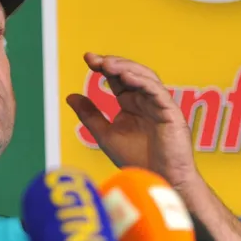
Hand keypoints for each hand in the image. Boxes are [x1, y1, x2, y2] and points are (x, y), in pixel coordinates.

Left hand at [66, 52, 197, 188]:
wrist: (158, 181)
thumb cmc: (137, 160)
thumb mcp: (105, 135)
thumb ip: (90, 115)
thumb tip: (70, 96)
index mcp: (132, 103)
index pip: (118, 78)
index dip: (104, 66)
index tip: (87, 58)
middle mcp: (146, 100)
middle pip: (131, 72)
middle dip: (113, 63)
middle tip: (94, 59)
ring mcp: (160, 104)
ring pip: (145, 77)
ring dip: (126, 68)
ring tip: (107, 64)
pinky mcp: (171, 112)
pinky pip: (157, 92)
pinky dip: (142, 82)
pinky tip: (126, 77)